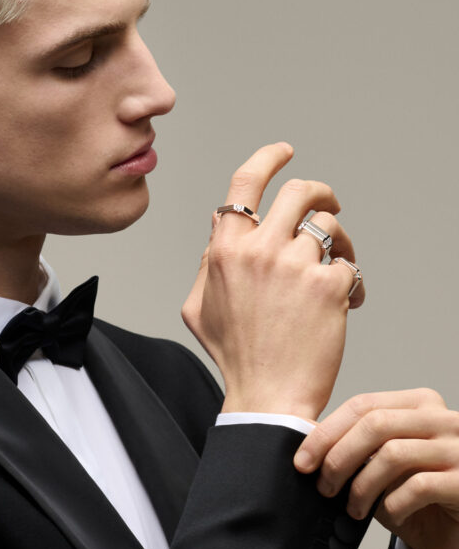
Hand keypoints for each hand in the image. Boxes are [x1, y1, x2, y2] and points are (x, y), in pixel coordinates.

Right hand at [181, 143, 363, 420]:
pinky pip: (348, 264)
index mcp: (226, 251)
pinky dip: (351, 281)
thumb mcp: (198, 307)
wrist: (267, 396)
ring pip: (330, 225)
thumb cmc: (234, 356)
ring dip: (338, 239)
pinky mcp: (329, 286)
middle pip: (299, 191)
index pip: (246, 182)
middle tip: (328, 206)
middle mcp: (260, 250)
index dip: (268, 158)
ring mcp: (296, 266)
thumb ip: (207, 261)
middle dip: (319, 193)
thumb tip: (218, 226)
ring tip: (337, 263)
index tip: (284, 152)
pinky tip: (345, 304)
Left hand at [293, 389, 458, 548]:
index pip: (364, 405)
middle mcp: (445, 419)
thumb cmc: (421, 500)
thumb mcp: (387, 467)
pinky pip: (417, 487)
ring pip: (393, 454)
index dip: (326, 433)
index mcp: (421, 405)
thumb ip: (360, 450)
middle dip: (338, 457)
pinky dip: (392, 505)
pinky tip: (388, 517)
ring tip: (352, 508)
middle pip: (375, 424)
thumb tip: (309, 450)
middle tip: (323, 487)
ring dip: (361, 486)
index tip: (302, 461)